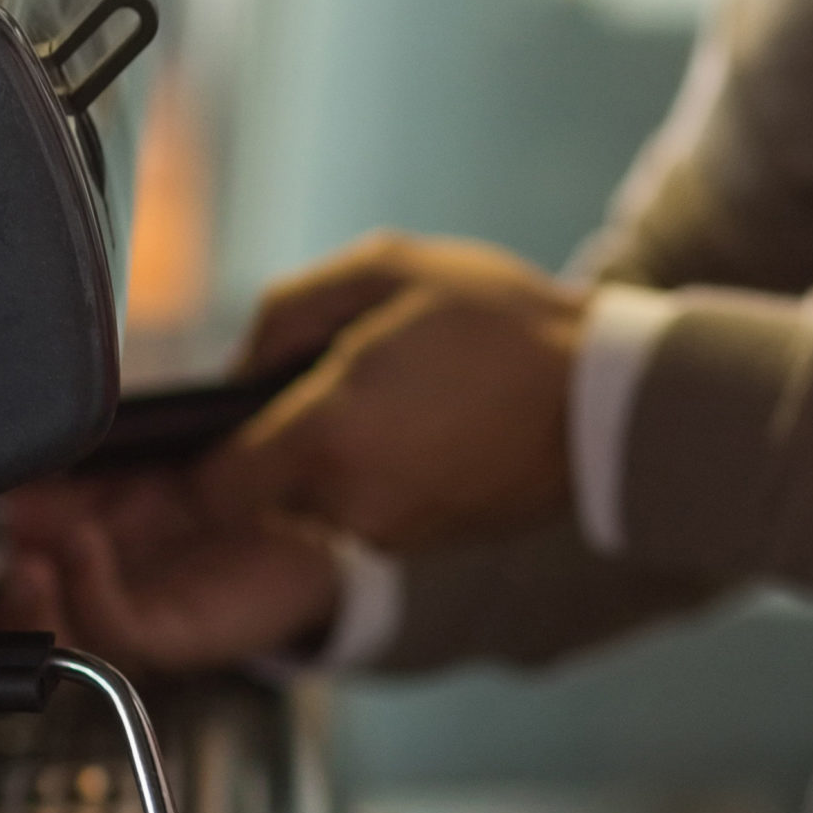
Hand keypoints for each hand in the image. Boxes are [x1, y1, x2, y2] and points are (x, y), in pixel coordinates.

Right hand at [0, 473, 340, 674]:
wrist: (328, 502)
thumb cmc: (230, 470)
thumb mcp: (126, 447)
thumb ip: (58, 456)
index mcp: (48, 544)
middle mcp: (77, 592)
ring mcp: (127, 617)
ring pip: (37, 644)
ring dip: (3, 608)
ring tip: (3, 557)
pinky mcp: (182, 632)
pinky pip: (119, 633)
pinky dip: (88, 592)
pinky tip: (79, 546)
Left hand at [203, 233, 589, 547]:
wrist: (605, 398)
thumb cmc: (504, 323)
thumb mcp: (388, 268)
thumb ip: (289, 309)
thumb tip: (242, 365)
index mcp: (326, 436)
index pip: (211, 486)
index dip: (207, 451)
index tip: (233, 415)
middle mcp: (350, 502)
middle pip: (264, 493)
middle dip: (279, 443)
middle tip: (333, 384)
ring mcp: (393, 532)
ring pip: (319, 503)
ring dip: (333, 459)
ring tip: (398, 397)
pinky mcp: (429, 544)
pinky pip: (372, 511)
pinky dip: (383, 475)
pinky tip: (430, 426)